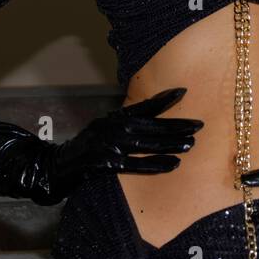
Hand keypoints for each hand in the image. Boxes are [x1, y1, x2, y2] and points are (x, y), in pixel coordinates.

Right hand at [42, 86, 202, 201]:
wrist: (59, 166)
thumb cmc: (86, 147)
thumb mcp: (104, 127)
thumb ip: (124, 121)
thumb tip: (148, 113)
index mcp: (114, 117)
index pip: (143, 106)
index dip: (163, 100)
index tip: (183, 92)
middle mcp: (113, 128)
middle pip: (151, 126)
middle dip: (177, 125)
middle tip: (199, 125)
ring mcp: (110, 145)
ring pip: (148, 144)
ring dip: (172, 144)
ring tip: (192, 143)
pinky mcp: (107, 164)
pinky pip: (137, 164)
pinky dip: (156, 164)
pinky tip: (174, 164)